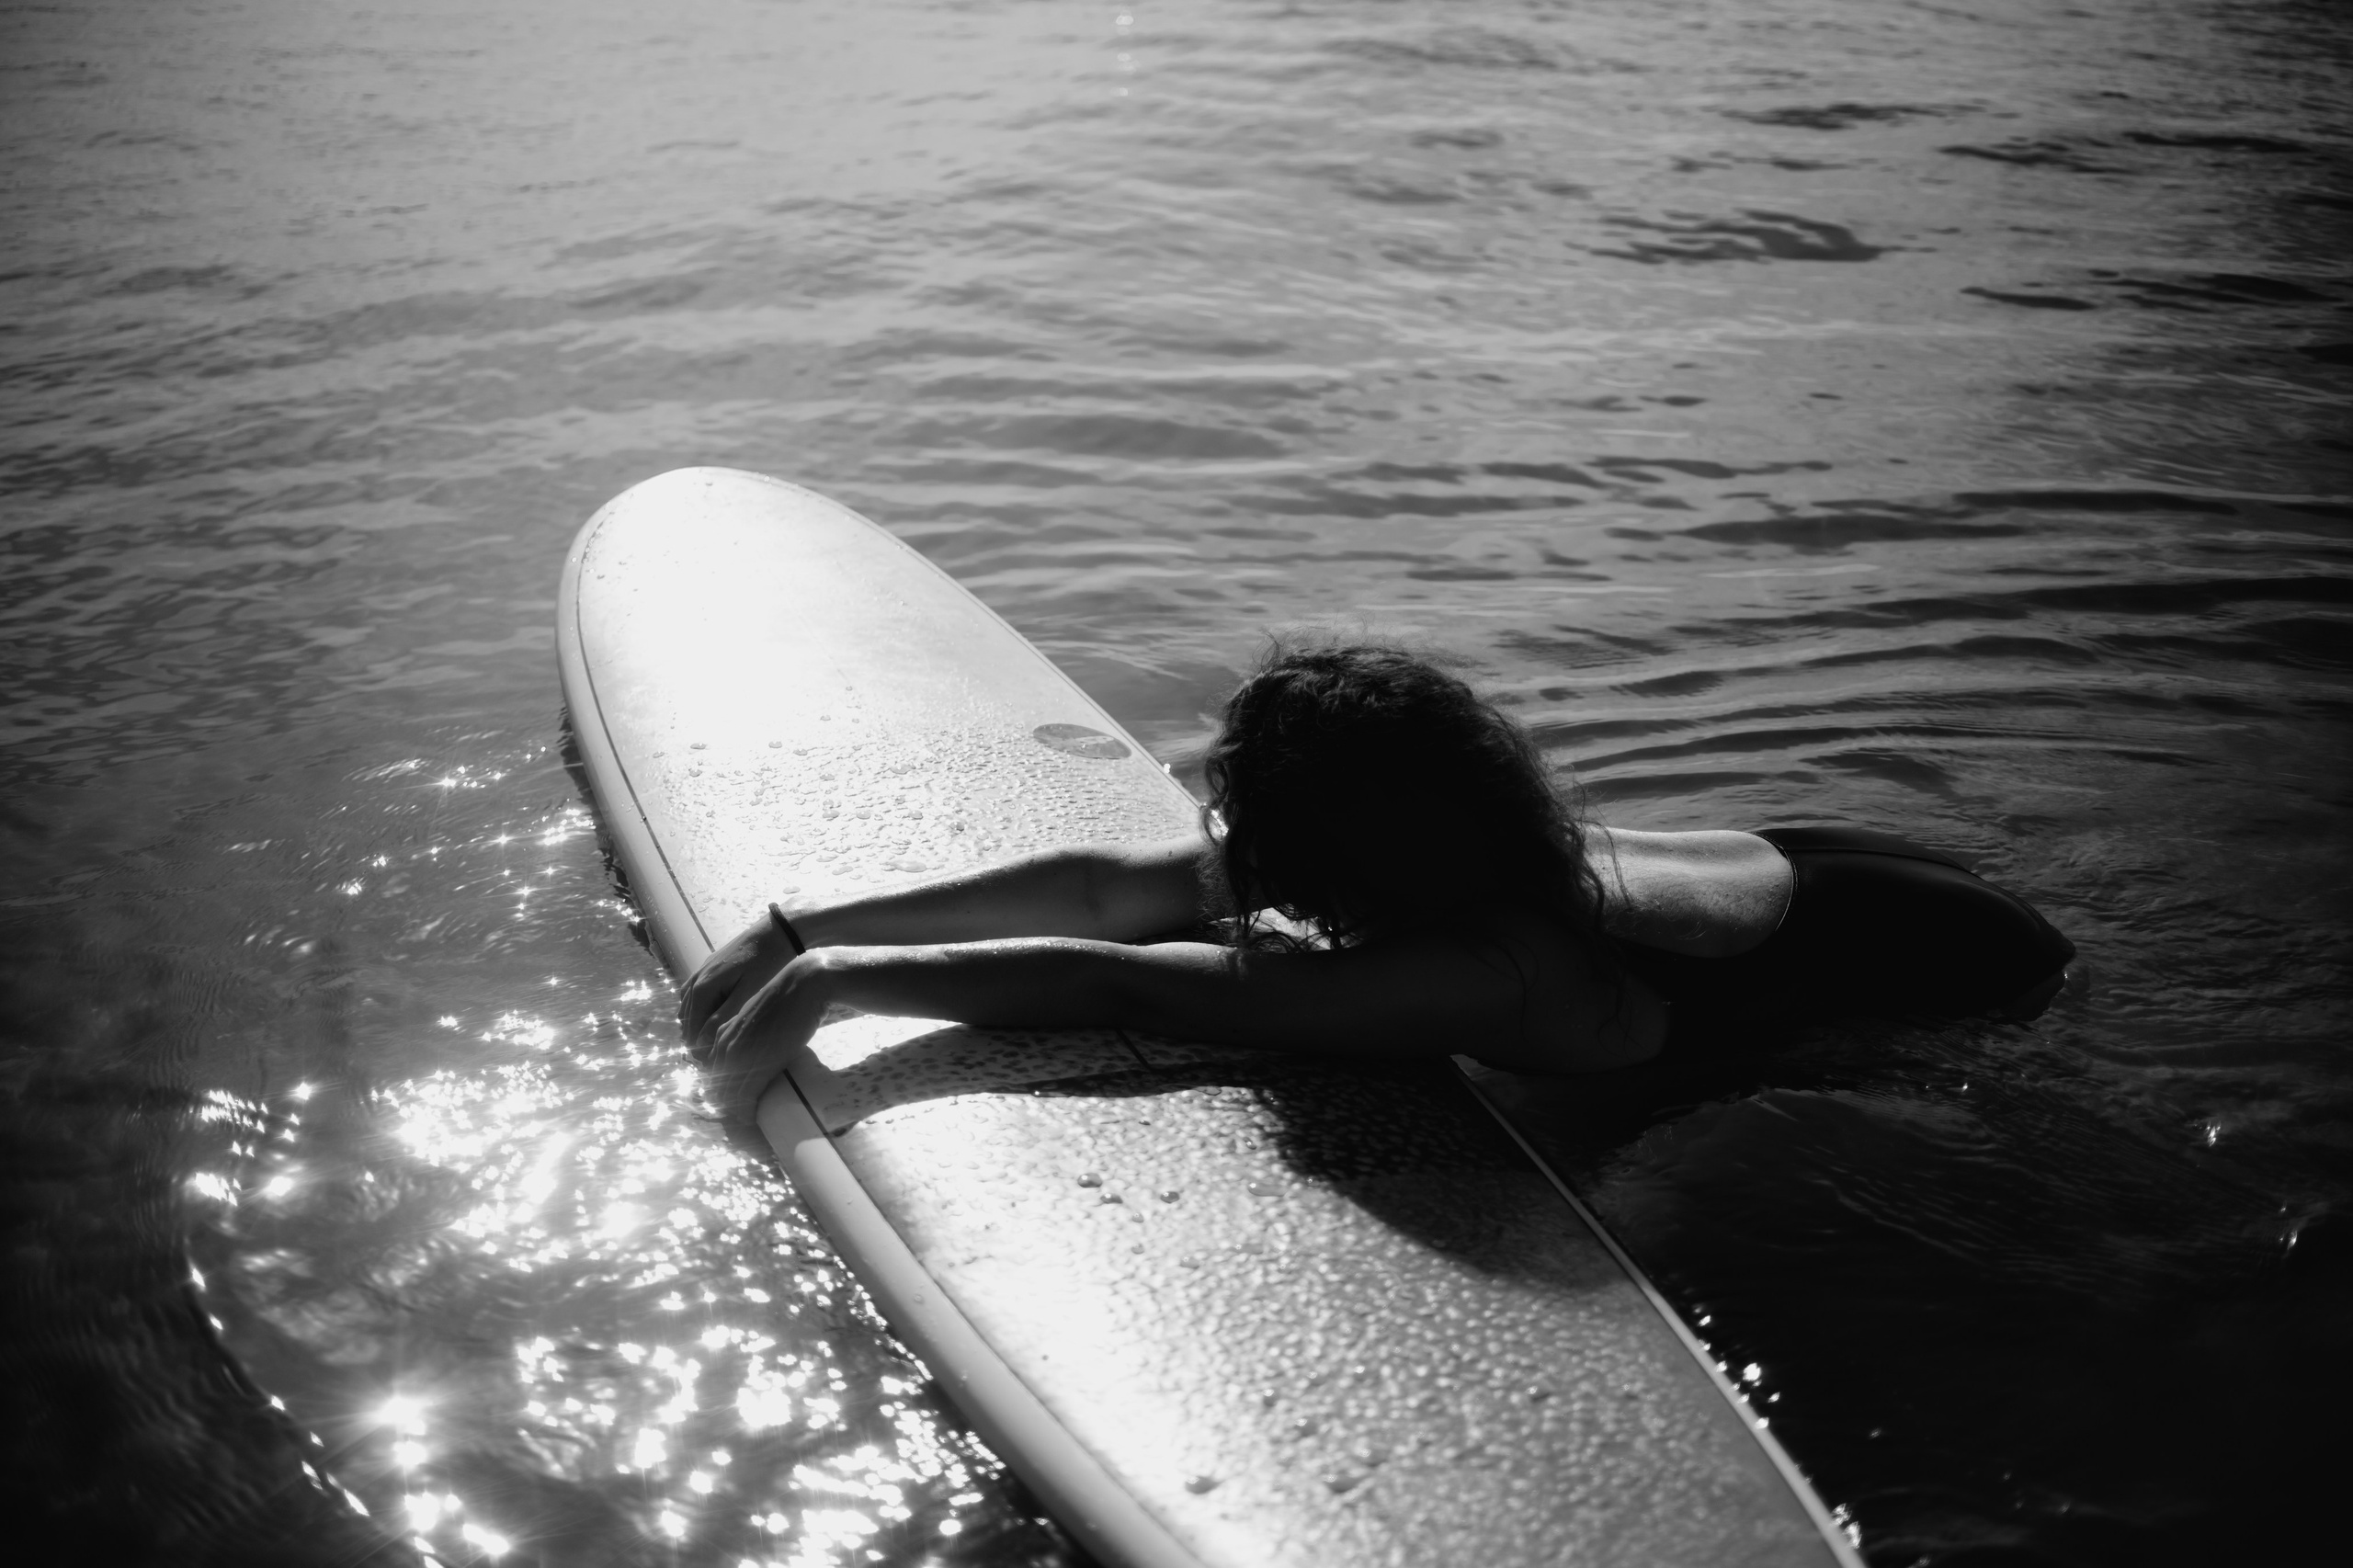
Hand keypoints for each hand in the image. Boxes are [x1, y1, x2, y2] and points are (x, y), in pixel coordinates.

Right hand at [679, 911, 799, 1058]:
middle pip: (687, 1018)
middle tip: (711, 1060)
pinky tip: (714, 1018)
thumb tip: (700, 1041)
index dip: (697, 1049)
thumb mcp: (747, 994)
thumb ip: (723, 1017)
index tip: (709, 1066)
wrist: (778, 931)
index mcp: (704, 987)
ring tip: (712, 1044)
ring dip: (696, 1024)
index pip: (690, 1027)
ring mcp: (703, 970)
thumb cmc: (768, 964)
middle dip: (695, 1039)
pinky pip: (698, 992)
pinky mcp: (713, 965)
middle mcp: (697, 978)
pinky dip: (701, 1008)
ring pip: (689, 1005)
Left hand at [702, 952, 835, 1123]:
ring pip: (726, 1094)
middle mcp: (725, 1045)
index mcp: (723, 1033)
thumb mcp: (760, 1020)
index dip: (720, 1089)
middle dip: (725, 1103)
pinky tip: (752, 1117)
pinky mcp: (757, 1065)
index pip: (712, 1070)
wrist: (803, 987)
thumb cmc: (788, 1000)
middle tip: (740, 1115)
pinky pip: (744, 1097)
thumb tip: (758, 1052)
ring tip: (747, 1119)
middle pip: (715, 1086)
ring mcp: (739, 1055)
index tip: (733, 1099)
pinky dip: (745, 1111)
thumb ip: (750, 1036)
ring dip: (735, 1110)